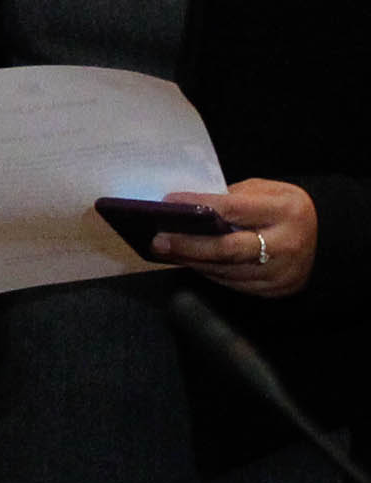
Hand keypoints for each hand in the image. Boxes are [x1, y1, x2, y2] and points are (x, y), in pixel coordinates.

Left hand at [144, 180, 316, 298]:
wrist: (324, 240)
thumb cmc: (285, 209)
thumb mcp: (267, 192)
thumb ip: (232, 197)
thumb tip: (186, 205)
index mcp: (285, 211)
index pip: (233, 209)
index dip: (198, 205)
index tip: (169, 201)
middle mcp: (285, 244)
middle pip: (227, 249)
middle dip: (188, 244)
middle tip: (158, 239)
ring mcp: (280, 272)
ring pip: (225, 270)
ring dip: (191, 260)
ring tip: (166, 249)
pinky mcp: (272, 290)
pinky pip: (231, 282)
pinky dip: (207, 271)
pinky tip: (189, 261)